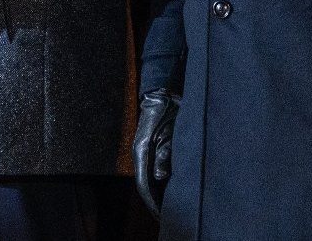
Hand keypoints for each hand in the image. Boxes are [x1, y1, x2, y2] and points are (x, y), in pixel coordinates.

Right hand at [132, 89, 178, 215]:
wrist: (163, 93)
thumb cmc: (168, 110)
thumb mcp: (168, 132)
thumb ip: (163, 154)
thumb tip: (161, 177)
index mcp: (141, 151)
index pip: (143, 184)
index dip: (152, 202)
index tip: (161, 216)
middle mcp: (141, 154)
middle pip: (146, 185)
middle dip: (155, 202)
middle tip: (166, 217)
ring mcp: (145, 151)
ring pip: (150, 179)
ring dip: (158, 193)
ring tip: (169, 208)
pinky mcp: (151, 148)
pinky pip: (154, 170)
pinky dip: (161, 183)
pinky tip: (170, 189)